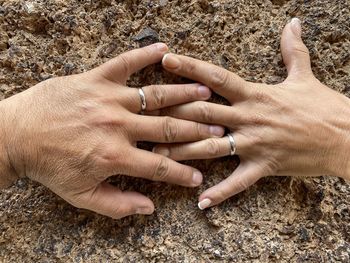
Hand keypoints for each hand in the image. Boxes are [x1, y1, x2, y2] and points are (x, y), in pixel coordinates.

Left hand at [0, 43, 224, 217]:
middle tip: (218, 129)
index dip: (184, 173)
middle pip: (168, 127)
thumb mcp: (80, 195)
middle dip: (197, 130)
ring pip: (155, 95)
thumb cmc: (49, 166)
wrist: (16, 135)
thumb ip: (117, 204)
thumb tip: (149, 208)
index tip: (199, 175)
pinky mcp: (94, 79)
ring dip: (183, 93)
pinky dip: (144, 54)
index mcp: (115, 156)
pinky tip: (164, 49)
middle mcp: (117, 126)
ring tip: (205, 90)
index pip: (161, 166)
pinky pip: (124, 63)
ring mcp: (107, 99)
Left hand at [154, 19, 349, 208]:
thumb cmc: (324, 106)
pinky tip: (201, 202)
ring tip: (158, 154)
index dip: (190, 68)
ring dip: (184, 151)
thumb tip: (293, 23)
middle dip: (174, 112)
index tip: (166, 60)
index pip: (216, 77)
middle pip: (204, 112)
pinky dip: (221, 192)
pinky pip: (238, 182)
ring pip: (212, 147)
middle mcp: (249, 117)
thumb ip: (293, 49)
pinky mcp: (264, 166)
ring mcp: (255, 143)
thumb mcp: (305, 75)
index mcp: (255, 94)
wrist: (347, 136)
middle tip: (145, 113)